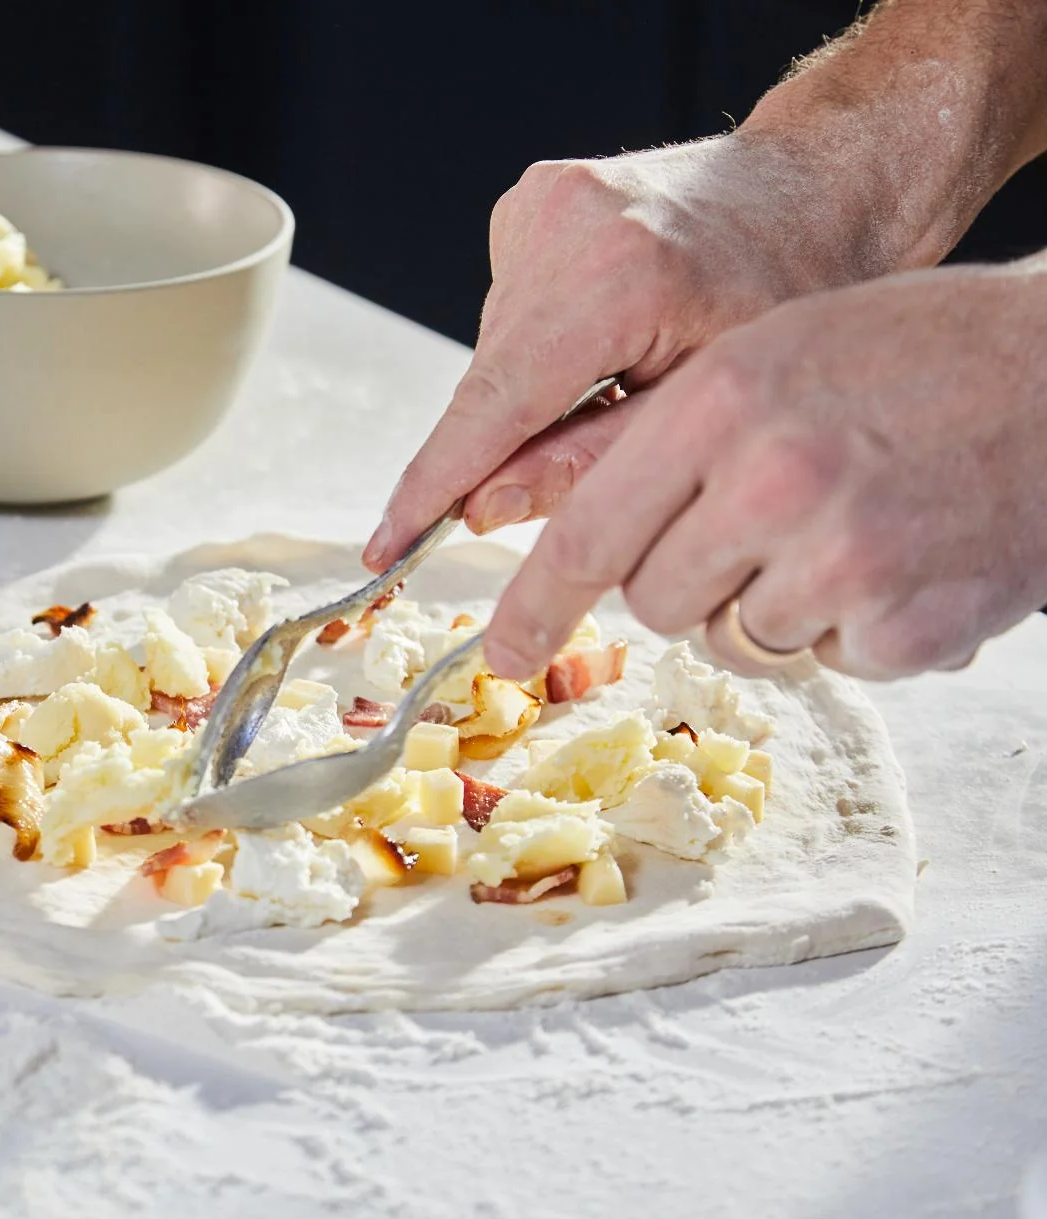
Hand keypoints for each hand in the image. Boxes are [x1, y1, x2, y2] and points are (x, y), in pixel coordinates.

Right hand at [363, 129, 892, 569]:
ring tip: (633, 371)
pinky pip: (513, 311)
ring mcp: (539, 204)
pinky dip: (547, 344)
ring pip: (499, 353)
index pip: (492, 409)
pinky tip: (614, 329)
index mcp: (615, 279)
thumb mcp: (710, 408)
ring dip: (540, 391)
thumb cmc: (797, 292)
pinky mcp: (531, 200)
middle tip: (604, 446)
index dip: (433, 488)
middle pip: (492, 386)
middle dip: (520, 442)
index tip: (386, 549)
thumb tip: (481, 511)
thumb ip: (591, 466)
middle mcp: (561, 226)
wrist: (825, 184)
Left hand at [482, 261, 1046, 680]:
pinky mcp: (905, 625)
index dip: (535, 603)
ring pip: (733, 638)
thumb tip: (558, 528)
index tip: (504, 650)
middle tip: (760, 524)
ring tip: (846, 525)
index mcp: (723, 400)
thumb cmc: (920, 355)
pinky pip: (825, 660)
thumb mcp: (774, 352)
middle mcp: (772, 481)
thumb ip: (666, 439)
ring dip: (770, 604)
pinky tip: (901, 557)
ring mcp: (842, 560)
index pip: (590, 532)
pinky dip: (852, 627)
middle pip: (655, 598)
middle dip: (686, 579)